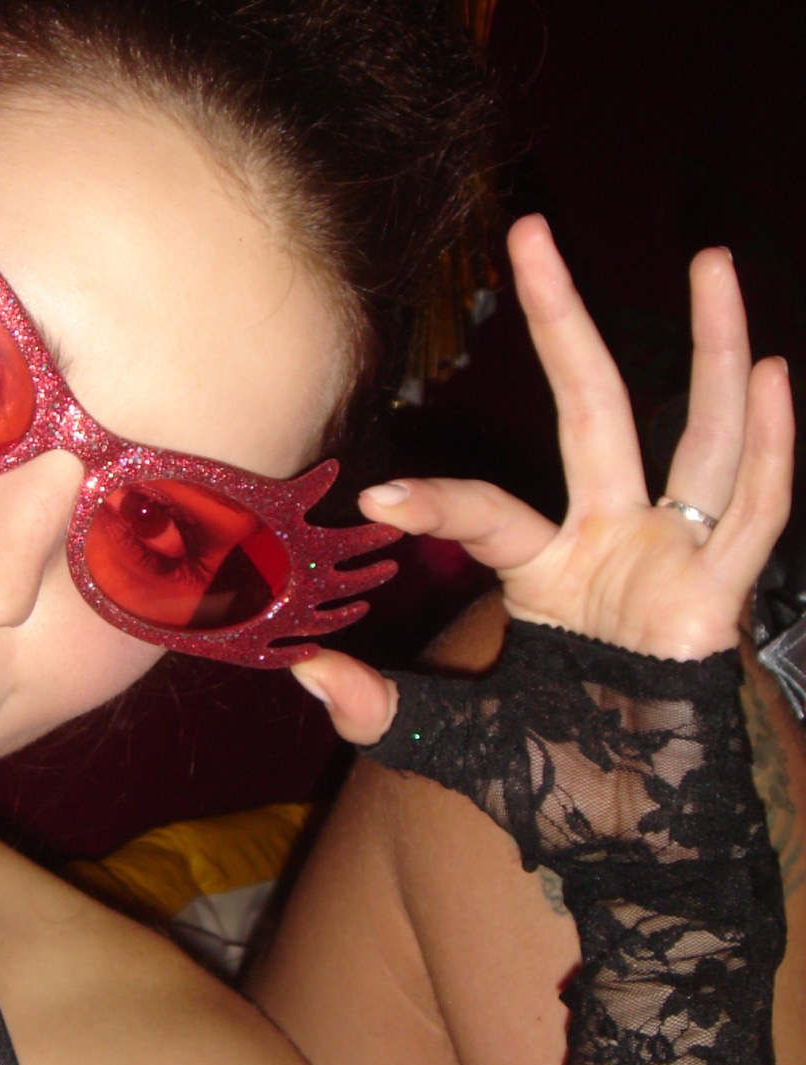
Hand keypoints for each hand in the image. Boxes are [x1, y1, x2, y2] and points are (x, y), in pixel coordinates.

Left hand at [294, 215, 794, 741]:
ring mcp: (675, 559)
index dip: (438, 497)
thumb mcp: (449, 741)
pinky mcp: (722, 598)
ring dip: (713, 350)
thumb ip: (380, 710)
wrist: (630, 836)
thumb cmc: (550, 777)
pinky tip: (772, 375)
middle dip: (564, 319)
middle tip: (530, 227)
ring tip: (714, 259)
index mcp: (546, 566)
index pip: (487, 509)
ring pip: (704, 437)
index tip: (378, 495)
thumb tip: (305, 671)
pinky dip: (773, 449)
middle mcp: (614, 539)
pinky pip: (757, 514)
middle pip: (594, 408)